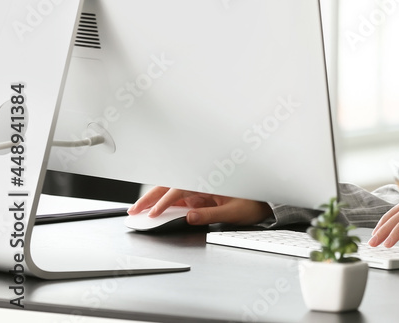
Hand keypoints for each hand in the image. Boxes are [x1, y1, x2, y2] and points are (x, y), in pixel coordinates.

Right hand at [128, 186, 272, 225]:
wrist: (264, 202)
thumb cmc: (252, 203)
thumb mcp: (233, 212)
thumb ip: (211, 214)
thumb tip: (190, 217)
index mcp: (209, 181)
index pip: (180, 190)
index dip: (164, 202)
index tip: (153, 213)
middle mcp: (201, 182)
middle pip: (170, 187)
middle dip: (150, 197)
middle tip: (134, 209)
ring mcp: (199, 189)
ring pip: (171, 192)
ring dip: (154, 199)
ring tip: (138, 209)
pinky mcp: (199, 195)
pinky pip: (178, 198)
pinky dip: (164, 204)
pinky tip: (153, 210)